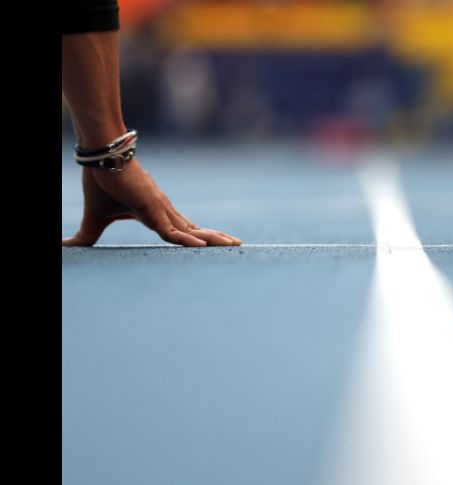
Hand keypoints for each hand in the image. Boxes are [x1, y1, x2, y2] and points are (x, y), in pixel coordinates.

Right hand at [62, 159, 241, 246]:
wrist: (100, 159)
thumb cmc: (101, 183)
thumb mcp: (96, 218)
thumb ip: (89, 235)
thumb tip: (68, 246)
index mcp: (154, 214)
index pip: (182, 230)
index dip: (198, 238)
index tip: (213, 245)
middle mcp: (163, 212)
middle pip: (195, 229)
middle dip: (216, 237)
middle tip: (237, 244)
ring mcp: (160, 209)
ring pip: (190, 230)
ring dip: (212, 238)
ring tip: (233, 244)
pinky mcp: (153, 207)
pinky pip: (172, 230)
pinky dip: (187, 239)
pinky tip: (203, 246)